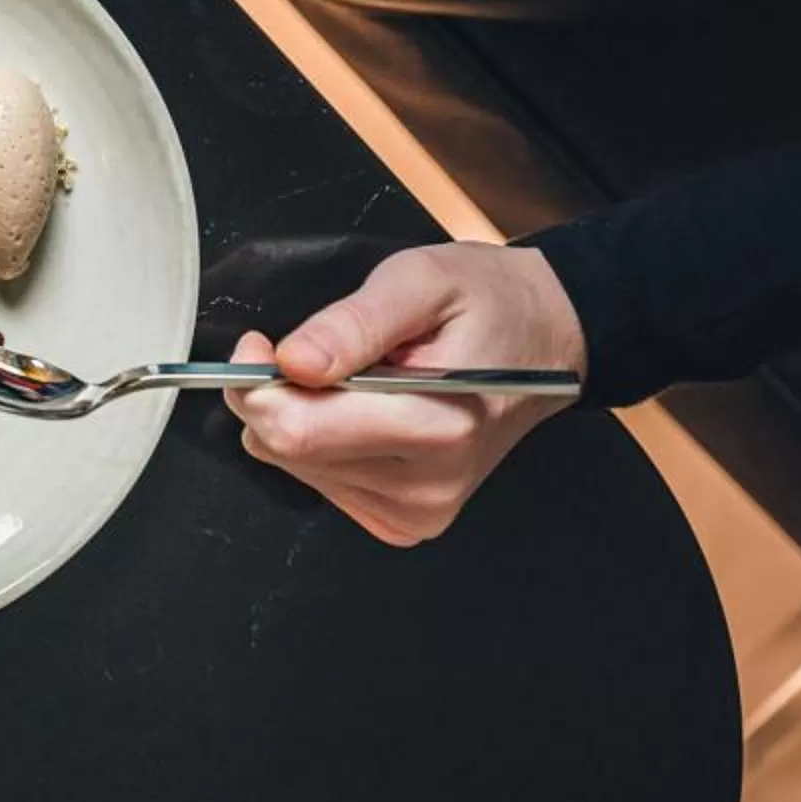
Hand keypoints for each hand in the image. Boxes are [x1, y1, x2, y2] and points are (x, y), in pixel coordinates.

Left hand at [224, 243, 586, 545]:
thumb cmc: (489, 305)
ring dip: (299, 415)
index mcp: (438, 427)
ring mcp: (415, 511)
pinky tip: (360, 411)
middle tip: (307, 350)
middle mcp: (427, 486)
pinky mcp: (403, 520)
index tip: (260, 345)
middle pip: (287, 450)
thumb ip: (354, 323)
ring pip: (294, 466)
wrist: (542, 341)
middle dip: (274, 395)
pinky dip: (320, 440)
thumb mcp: (422, 281)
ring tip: (354, 378)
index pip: (298, 431)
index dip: (257, 384)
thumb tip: (293, 361)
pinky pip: (317, 479)